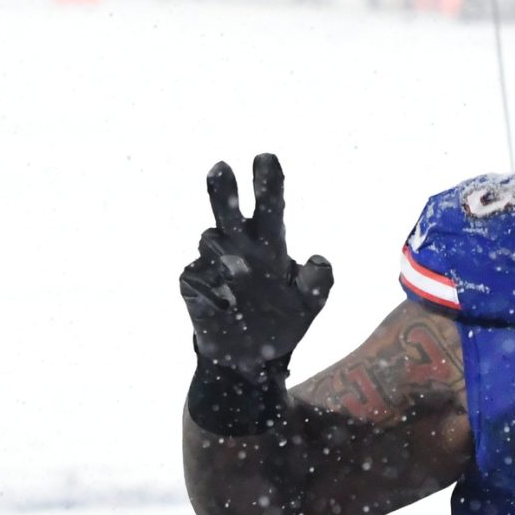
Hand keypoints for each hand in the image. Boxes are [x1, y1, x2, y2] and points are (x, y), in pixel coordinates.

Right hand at [180, 154, 332, 381]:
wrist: (251, 357)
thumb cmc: (282, 320)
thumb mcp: (309, 305)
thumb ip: (318, 284)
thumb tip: (321, 258)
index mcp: (270, 245)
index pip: (269, 206)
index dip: (268, 182)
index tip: (266, 158)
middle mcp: (238, 246)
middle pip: (228, 210)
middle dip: (224, 189)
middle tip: (222, 166)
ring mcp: (212, 263)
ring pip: (210, 239)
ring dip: (224, 252)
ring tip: (241, 274)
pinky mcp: (193, 284)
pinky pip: (197, 276)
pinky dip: (212, 288)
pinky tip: (227, 304)